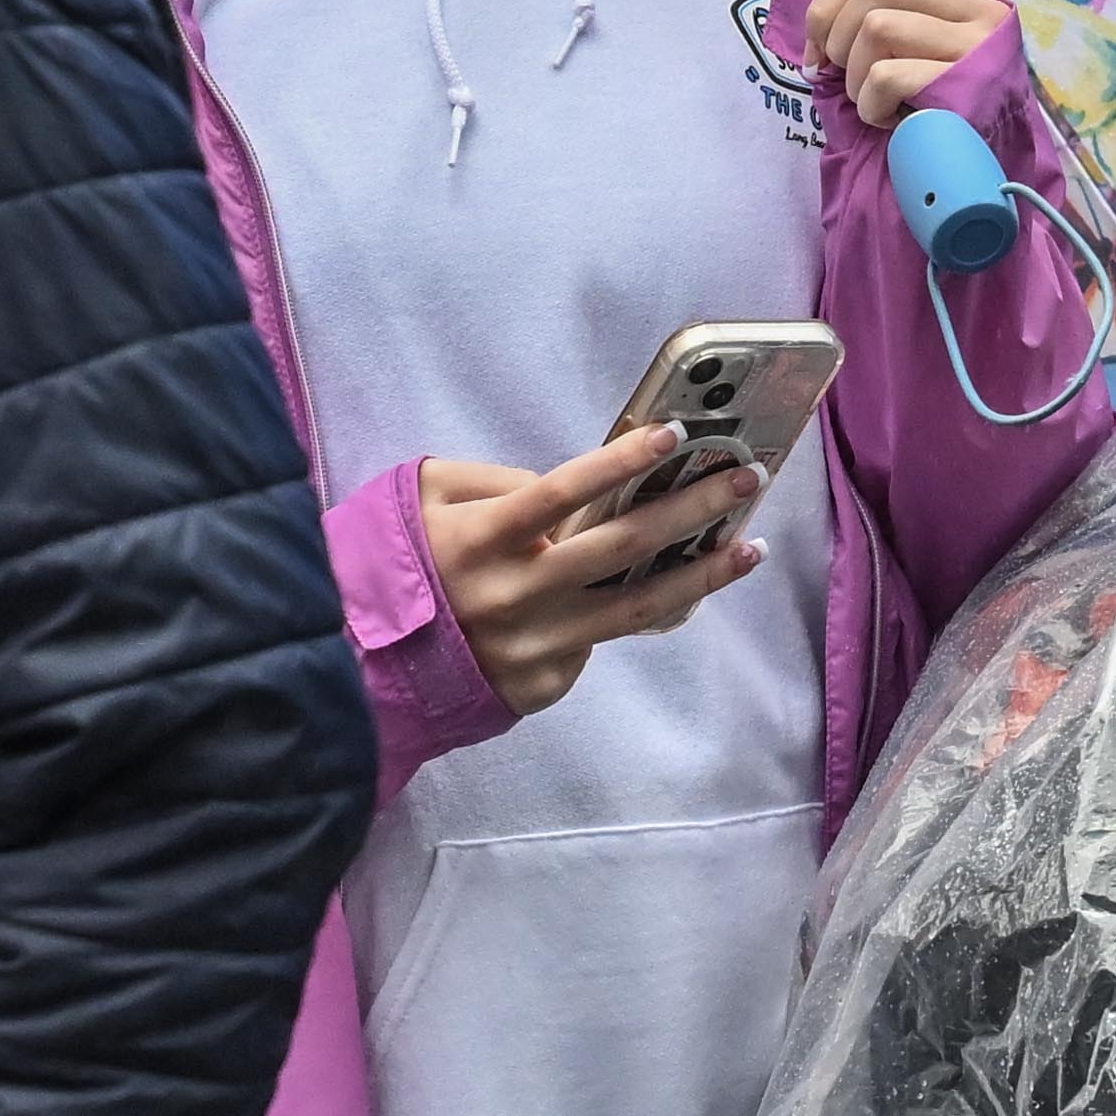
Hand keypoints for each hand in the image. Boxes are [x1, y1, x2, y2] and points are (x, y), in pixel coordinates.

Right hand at [421, 427, 768, 718]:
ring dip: (702, 574)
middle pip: (622, 548)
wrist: (366, 664)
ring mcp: (537, 644)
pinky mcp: (546, 681)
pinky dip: (643, 613)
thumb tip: (571, 491)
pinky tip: (681, 590)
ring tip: (748, 547)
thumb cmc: (403, 562)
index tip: (676, 434)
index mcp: (482, 539)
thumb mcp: (427, 498)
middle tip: (744, 478)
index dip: (621, 462)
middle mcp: (517, 594)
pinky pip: (602, 640)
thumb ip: (495, 480)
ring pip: (637, 607)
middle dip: (691, 508)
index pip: (563, 492)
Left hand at [799, 0, 1011, 133]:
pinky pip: (888, 77)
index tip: (820, 48)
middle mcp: (967, 6)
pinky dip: (872, 106)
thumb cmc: (932, 97)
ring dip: (856, 77)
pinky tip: (890, 119)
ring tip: (875, 101)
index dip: (828, 1)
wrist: (983, 154)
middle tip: (849, 78)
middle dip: (839, 38)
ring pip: (879, 27)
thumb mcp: (900, 38)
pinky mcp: (966, 82)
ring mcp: (973, 42)